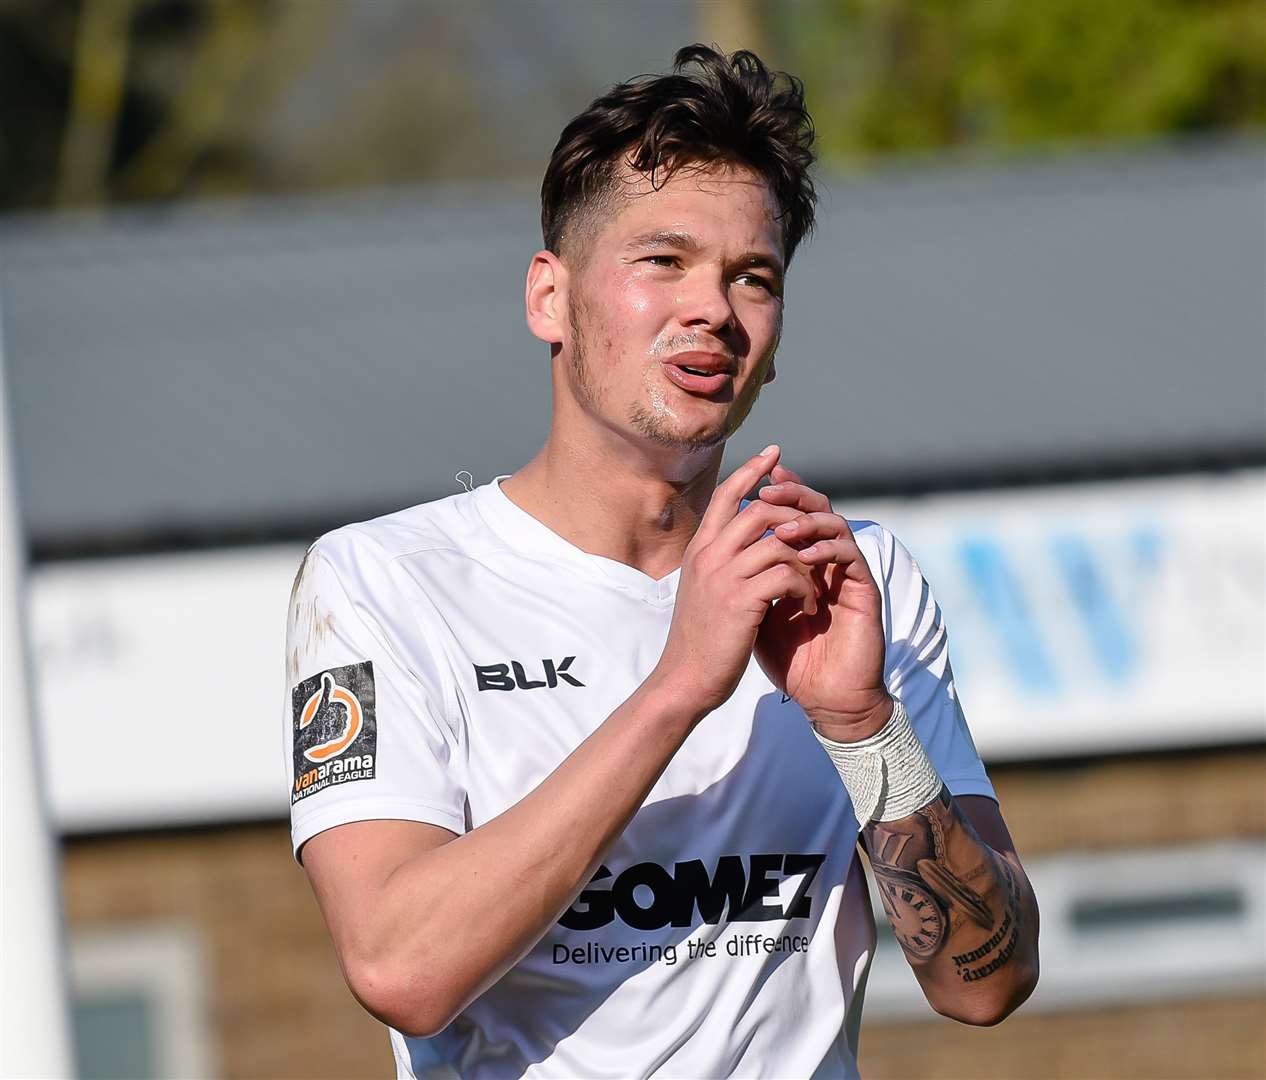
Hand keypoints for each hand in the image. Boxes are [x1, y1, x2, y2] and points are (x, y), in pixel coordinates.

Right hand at [653, 445, 819, 716]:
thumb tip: (743, 542)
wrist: (685, 680)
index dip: (750, 471)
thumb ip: (720, 563)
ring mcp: (723, 576)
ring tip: (814, 582)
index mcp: (699, 550)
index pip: (725, 495)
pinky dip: (805, 587)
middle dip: (792, 514)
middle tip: (815, 530)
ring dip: (804, 557)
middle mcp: (708, 556)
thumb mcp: (703, 590)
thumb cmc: (699, 640)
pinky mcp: (742, 600)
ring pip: (777, 540)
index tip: (774, 453)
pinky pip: (787, 574)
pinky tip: (808, 606)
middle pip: (757, 509)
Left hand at [752, 462, 891, 739]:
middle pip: (816, 508)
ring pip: (836, 526)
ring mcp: (847, 574)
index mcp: (801, 562)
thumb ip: (743, 581)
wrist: (824, 697)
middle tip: (768, 489)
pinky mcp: (864, 592)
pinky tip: (806, 555)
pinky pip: (851, 557)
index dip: (775, 494)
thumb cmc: (791, 659)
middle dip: (792, 495)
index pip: (790, 514)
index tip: (752, 480)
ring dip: (808, 521)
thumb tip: (711, 551)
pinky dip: (828, 550)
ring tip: (783, 530)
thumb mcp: (755, 614)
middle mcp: (827, 562)